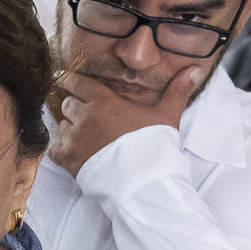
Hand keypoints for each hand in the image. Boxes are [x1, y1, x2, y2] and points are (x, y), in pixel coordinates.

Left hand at [55, 48, 204, 171]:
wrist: (142, 180)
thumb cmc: (154, 145)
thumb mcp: (168, 115)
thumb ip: (177, 90)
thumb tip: (196, 69)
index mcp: (104, 101)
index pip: (77, 82)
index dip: (71, 80)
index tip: (66, 80)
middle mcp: (84, 116)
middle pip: (68, 104)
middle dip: (74, 107)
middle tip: (85, 114)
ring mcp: (74, 139)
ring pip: (61, 126)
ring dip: (69, 129)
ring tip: (83, 136)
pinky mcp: (69, 160)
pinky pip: (55, 149)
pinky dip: (61, 149)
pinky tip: (72, 152)